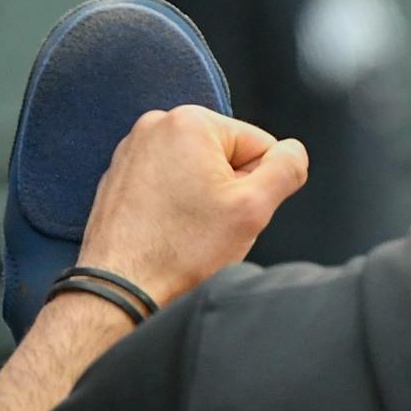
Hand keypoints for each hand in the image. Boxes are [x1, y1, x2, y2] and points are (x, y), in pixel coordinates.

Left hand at [76, 105, 308, 305]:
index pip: (258, 144)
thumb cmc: (179, 252)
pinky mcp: (118, 179)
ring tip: (184, 231)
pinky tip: (165, 232)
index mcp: (188, 121)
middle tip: (208, 225)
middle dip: (227, 191)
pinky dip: (172, 209)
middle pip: (225, 157)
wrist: (120, 290)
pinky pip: (166, 188)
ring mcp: (130, 153)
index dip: (256, 184)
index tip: (230, 211)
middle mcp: (153, 127)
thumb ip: (287, 168)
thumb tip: (292, 152)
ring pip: (196, 174)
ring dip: (201, 202)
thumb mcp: (254, 207)